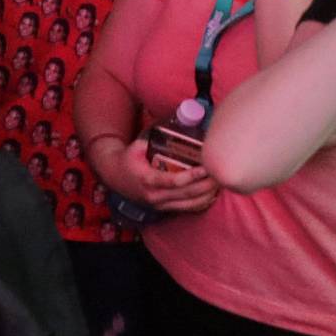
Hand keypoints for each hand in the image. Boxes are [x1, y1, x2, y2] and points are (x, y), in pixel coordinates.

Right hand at [97, 134, 219, 214]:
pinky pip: (187, 209)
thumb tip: (176, 125)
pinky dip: (202, 203)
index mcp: (147, 180)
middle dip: (206, 186)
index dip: (192, 176)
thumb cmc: (128, 159)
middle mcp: (155, 196)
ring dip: (207, 195)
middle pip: (186, 195)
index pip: (173, 181)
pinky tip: (212, 194)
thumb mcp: (136, 147)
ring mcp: (160, 205)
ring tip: (221, 183)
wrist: (114, 178)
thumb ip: (154, 139)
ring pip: (189, 205)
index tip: (206, 167)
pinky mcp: (164, 209)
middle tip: (221, 174)